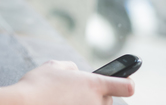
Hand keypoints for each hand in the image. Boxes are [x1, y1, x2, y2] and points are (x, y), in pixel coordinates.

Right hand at [0, 60, 134, 104]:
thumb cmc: (38, 85)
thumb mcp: (54, 66)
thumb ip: (71, 67)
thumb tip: (76, 71)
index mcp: (94, 84)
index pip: (126, 87)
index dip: (127, 83)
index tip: (127, 83)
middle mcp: (95, 102)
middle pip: (106, 100)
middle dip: (95, 95)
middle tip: (74, 92)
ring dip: (84, 103)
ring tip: (63, 99)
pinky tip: (59, 102)